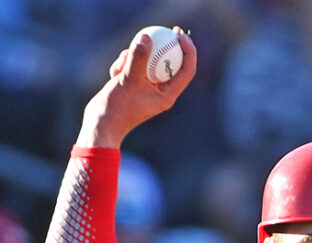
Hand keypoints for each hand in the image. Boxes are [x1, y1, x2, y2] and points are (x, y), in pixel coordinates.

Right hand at [77, 27, 196, 148]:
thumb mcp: (128, 79)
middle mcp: (160, 91)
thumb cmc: (118, 108)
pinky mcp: (134, 84)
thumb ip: (138, 58)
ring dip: (133, 57)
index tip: (181, 35)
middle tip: (169, 29)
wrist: (101, 123)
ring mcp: (146, 87)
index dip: (188, 51)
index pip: (186, 71)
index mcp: (167, 95)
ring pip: (148, 61)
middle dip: (167, 46)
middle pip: (171, 63)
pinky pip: (133, 65)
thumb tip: (146, 37)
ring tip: (121, 69)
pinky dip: (123, 64)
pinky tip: (113, 74)